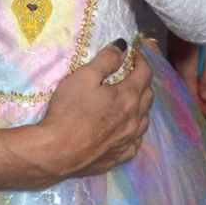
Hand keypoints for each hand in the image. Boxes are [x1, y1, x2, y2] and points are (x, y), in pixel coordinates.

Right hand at [30, 43, 153, 185]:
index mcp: (128, 97)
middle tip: (130, 74)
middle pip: (148, 95)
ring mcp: (128, 141)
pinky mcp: (119, 157)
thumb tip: (123, 46)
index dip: (141, 60)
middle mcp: (134, 119)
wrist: (57, 152)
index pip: (145, 73)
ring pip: (145, 120)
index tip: (133, 54)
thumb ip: (107, 59)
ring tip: (129, 100)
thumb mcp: (85, 76)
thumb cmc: (69, 110)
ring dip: (141, 106)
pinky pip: (136, 142)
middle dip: (142, 81)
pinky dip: (135, 131)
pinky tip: (127, 130)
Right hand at [169, 34, 205, 114]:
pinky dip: (189, 71)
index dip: (198, 105)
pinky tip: (197, 70)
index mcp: (184, 66)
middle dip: (195, 95)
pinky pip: (180, 63)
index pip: (189, 92)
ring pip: (181, 73)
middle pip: (183, 84)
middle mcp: (175, 60)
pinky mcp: (174, 42)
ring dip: (192, 83)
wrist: (198, 1)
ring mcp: (173, 50)